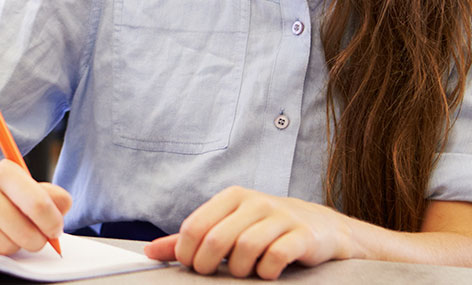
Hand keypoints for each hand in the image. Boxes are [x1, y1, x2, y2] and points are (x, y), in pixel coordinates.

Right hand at [0, 159, 70, 254]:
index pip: (38, 204)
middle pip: (23, 232)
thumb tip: (64, 205)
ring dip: (12, 246)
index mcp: (4, 171)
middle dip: (35, 240)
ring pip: (3, 247)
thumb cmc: (0, 197)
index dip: (52, 223)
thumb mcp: (25, 188)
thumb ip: (49, 196)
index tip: (55, 230)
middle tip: (34, 238)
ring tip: (7, 233)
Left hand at [144, 186, 354, 279]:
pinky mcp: (302, 235)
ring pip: (245, 248)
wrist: (321, 227)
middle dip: (208, 266)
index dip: (186, 254)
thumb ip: (192, 239)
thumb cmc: (265, 228)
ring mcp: (280, 217)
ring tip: (243, 272)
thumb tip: (150, 251)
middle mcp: (255, 202)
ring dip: (239, 270)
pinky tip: (267, 272)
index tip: (193, 266)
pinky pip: (276, 256)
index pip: (194, 227)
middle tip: (213, 274)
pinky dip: (266, 271)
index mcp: (232, 196)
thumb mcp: (228, 226)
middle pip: (216, 240)